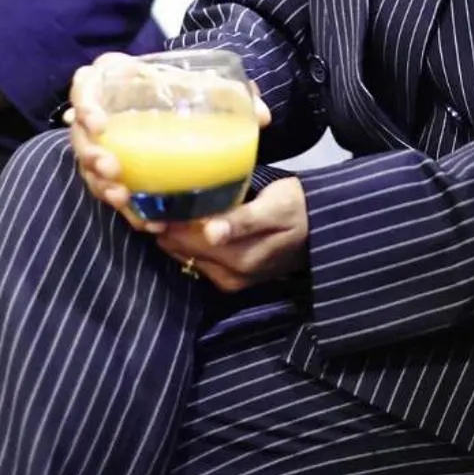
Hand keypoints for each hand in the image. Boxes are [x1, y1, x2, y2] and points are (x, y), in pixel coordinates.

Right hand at [64, 55, 270, 221]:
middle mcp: (98, 112)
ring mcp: (101, 144)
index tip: (101, 124)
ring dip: (102, 186)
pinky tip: (145, 220)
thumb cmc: (183, 88)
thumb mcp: (203, 85)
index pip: (84, 86)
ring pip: (88, 169)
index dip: (84, 104)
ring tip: (124, 198)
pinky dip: (126, 209)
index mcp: (113, 81)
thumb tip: (262, 116)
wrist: (180, 110)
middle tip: (114, 170)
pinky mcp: (111, 172)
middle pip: (78, 136)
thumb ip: (230, 94)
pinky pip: (109, 193)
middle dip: (91, 156)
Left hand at [154, 177, 308, 292]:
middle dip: (164, 225)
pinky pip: (196, 259)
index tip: (150, 194)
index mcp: (238, 258)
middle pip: (179, 249)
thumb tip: (211, 233)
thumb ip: (242, 221)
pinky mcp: (232, 278)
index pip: (183, 239)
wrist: (323, 227)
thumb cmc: (298, 207)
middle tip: (152, 196)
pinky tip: (185, 220)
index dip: (164, 218)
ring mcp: (230, 280)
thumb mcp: (275, 206)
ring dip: (173, 233)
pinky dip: (186, 241)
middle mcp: (229, 276)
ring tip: (166, 204)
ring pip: (184, 255)